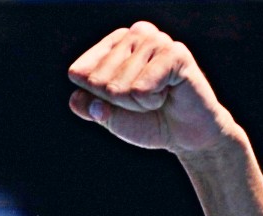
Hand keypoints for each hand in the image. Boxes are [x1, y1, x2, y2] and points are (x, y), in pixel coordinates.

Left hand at [67, 22, 239, 154]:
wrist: (184, 134)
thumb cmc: (145, 119)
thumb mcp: (106, 115)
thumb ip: (85, 106)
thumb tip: (78, 99)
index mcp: (113, 42)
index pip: (79, 72)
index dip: (95, 97)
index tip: (121, 99)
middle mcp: (135, 34)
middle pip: (97, 80)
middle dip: (117, 101)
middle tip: (143, 101)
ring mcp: (157, 40)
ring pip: (118, 86)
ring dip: (136, 103)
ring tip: (157, 98)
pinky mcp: (175, 54)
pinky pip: (141, 89)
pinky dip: (151, 102)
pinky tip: (168, 94)